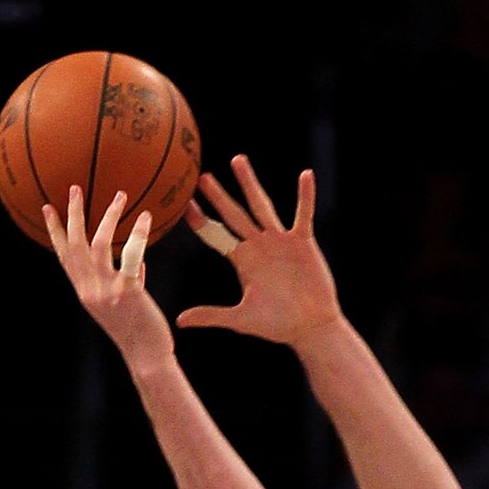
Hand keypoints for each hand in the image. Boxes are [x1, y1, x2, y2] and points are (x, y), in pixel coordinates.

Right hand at [43, 187, 173, 375]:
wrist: (147, 358)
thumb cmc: (139, 333)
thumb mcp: (124, 304)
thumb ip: (125, 282)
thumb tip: (139, 265)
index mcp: (85, 292)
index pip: (64, 257)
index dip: (55, 231)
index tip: (47, 208)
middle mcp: (90, 290)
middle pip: (75, 245)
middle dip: (73, 214)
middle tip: (75, 188)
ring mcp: (106, 290)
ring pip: (99, 244)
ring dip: (108, 216)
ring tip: (120, 195)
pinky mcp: (127, 291)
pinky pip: (131, 254)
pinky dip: (138, 233)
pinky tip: (145, 217)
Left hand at [177, 159, 339, 348]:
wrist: (310, 328)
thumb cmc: (277, 325)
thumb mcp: (240, 319)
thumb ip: (211, 315)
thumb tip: (179, 321)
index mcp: (243, 260)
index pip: (217, 236)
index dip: (202, 222)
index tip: (185, 205)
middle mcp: (258, 246)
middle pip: (234, 215)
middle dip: (218, 197)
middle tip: (202, 177)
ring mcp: (280, 241)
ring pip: (261, 206)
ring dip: (249, 184)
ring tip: (237, 161)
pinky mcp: (302, 243)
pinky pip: (303, 215)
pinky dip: (305, 197)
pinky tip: (305, 176)